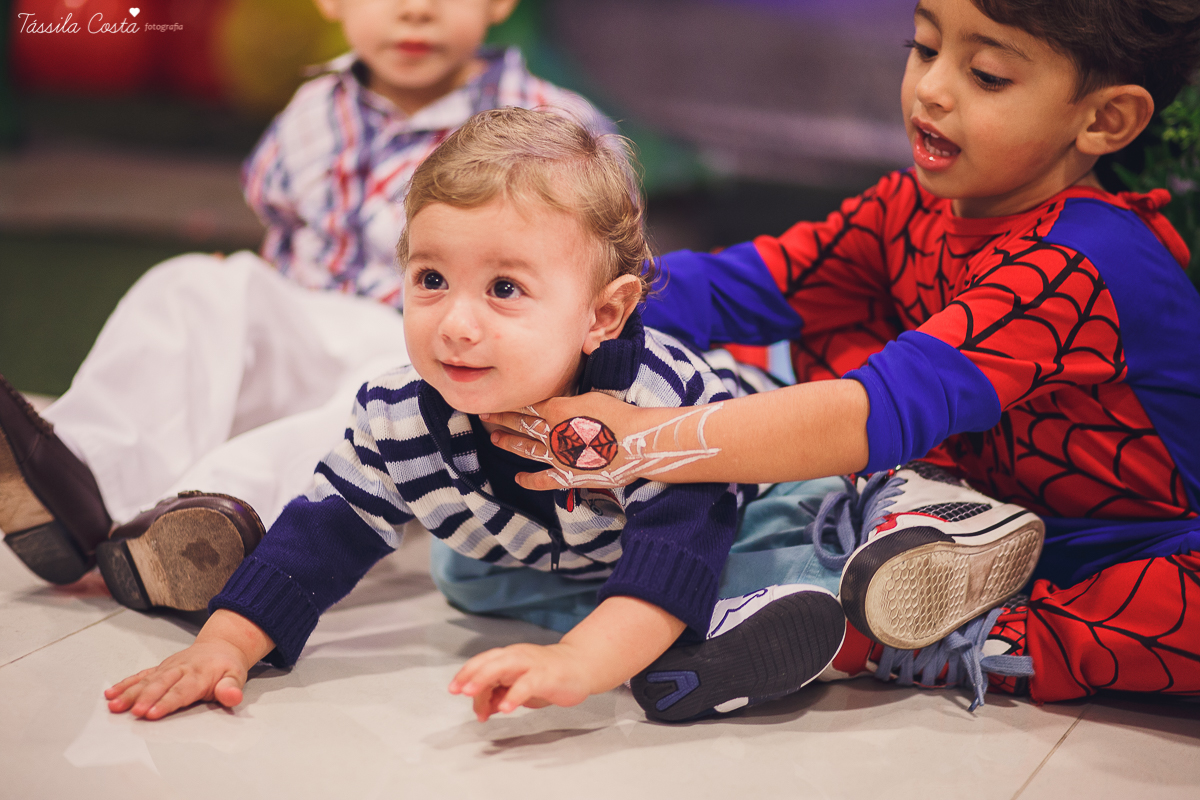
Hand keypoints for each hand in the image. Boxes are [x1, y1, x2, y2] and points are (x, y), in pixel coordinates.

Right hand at [104, 639, 250, 719]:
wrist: (221, 646)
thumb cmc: (227, 666)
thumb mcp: (237, 676)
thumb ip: (231, 688)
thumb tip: (232, 696)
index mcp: (199, 674)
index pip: (181, 691)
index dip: (166, 702)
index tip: (152, 714)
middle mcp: (181, 669)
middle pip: (160, 685)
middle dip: (145, 698)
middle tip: (133, 712)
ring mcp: (168, 668)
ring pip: (146, 680)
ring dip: (129, 693)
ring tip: (114, 705)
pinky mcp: (160, 668)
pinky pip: (141, 675)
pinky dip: (125, 684)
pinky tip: (111, 693)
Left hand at [448, 642, 592, 720]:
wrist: (580, 666)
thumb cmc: (548, 676)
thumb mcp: (520, 686)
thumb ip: (501, 694)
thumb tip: (483, 708)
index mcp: (509, 657)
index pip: (482, 661)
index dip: (466, 673)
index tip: (454, 689)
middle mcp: (517, 656)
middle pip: (489, 662)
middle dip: (472, 676)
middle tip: (460, 691)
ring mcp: (531, 664)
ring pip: (504, 667)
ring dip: (485, 680)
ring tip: (472, 695)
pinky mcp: (546, 676)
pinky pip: (527, 684)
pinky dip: (514, 696)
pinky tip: (506, 708)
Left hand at [481, 393, 723, 491]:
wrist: (636, 443)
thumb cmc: (622, 415)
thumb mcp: (597, 392)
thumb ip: (577, 388)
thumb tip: (578, 358)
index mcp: (558, 409)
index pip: (528, 403)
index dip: (512, 400)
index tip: (496, 397)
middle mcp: (552, 432)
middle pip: (521, 423)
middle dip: (502, 418)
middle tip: (484, 415)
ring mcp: (557, 456)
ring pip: (526, 448)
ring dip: (508, 443)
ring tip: (494, 439)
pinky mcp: (567, 476)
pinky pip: (543, 480)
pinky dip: (529, 480)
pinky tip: (518, 479)